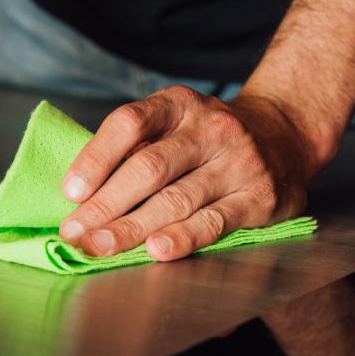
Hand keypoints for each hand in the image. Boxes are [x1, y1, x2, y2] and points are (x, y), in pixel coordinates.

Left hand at [58, 87, 317, 261]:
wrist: (284, 137)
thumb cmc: (206, 139)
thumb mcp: (173, 124)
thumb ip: (134, 150)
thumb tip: (80, 197)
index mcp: (177, 104)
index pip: (129, 123)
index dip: (96, 158)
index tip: (70, 192)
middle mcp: (210, 127)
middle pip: (149, 167)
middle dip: (106, 204)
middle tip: (76, 232)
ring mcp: (238, 161)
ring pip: (176, 199)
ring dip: (132, 227)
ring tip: (101, 246)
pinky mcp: (260, 196)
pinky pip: (214, 221)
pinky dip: (183, 238)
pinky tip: (156, 251)